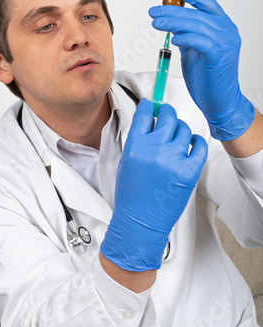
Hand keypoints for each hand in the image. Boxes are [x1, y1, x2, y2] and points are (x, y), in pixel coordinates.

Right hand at [100, 100, 206, 270]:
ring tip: (176, 137)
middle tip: (166, 115)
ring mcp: (173, 159)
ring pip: (183, 129)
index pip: (144, 114)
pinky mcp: (189, 171)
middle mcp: (154, 149)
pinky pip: (199, 145)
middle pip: (167, 116)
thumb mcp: (126, 161)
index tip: (151, 105)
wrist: (140, 221)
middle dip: (167, 112)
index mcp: (135, 146)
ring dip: (180, 129)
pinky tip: (191, 144)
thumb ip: (138, 140)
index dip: (149, 106)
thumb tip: (149, 120)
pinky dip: (196, 141)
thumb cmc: (132, 195)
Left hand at [149, 0, 254, 139]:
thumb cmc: (207, 76)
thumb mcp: (193, 49)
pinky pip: (199, 41)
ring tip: (156, 23)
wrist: (219, 99)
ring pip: (196, 25)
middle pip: (196, 14)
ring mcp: (226, 43)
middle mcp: (227, 31)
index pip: (207, 4)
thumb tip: (171, 22)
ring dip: (173, 22)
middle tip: (154, 12)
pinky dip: (185, 38)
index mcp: (223, 27)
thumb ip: (186, 34)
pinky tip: (174, 39)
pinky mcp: (219, 56)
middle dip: (172, 11)